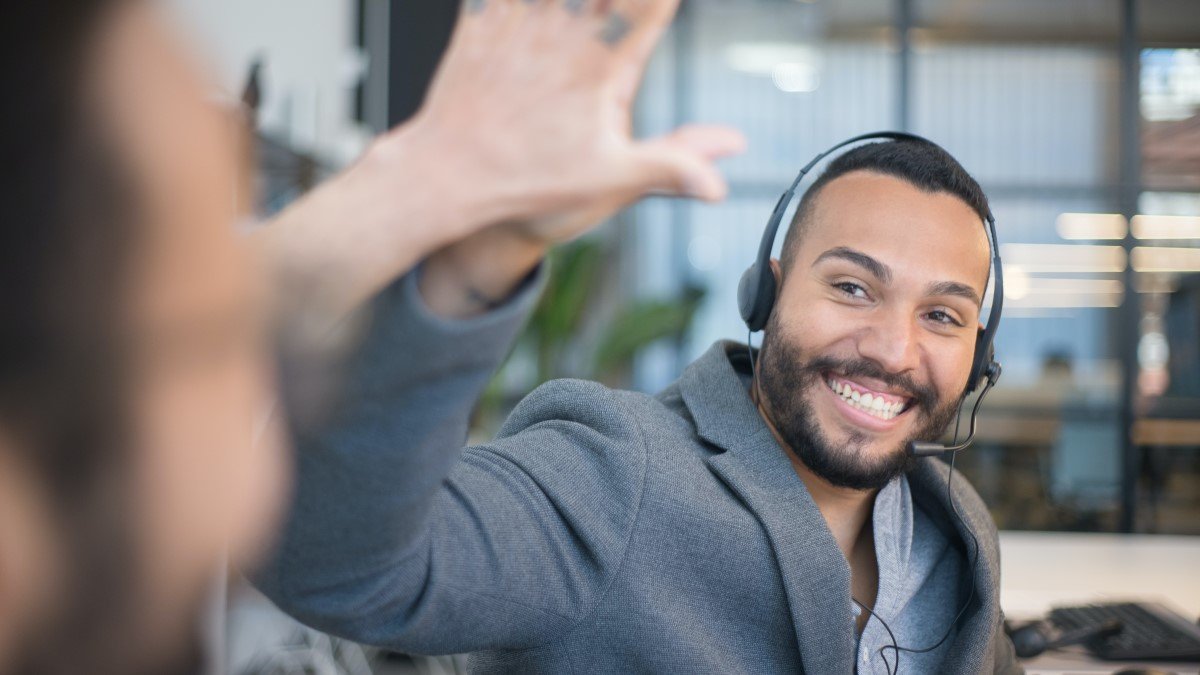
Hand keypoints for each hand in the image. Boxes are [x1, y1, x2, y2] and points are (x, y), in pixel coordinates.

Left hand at [256, 0, 744, 327]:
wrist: (447, 177)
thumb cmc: (526, 181)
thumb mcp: (609, 179)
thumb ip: (671, 168)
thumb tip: (719, 184)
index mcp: (602, 65)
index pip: (650, 8)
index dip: (661, 2)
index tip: (665, 2)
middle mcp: (564, 34)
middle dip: (618, 0)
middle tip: (624, 5)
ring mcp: (522, 22)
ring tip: (581, 0)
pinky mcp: (482, 20)